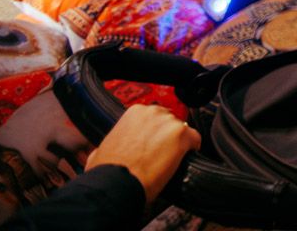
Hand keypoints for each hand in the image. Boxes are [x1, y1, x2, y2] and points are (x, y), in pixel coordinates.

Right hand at [85, 104, 199, 205]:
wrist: (116, 184)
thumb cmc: (107, 170)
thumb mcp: (101, 149)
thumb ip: (114, 140)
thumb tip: (112, 146)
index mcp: (134, 112)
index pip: (153, 118)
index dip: (154, 133)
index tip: (152, 143)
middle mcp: (153, 112)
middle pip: (168, 122)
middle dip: (166, 136)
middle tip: (161, 153)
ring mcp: (169, 122)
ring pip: (181, 130)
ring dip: (178, 143)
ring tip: (170, 160)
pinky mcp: (182, 134)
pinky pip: (195, 139)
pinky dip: (192, 149)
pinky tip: (184, 159)